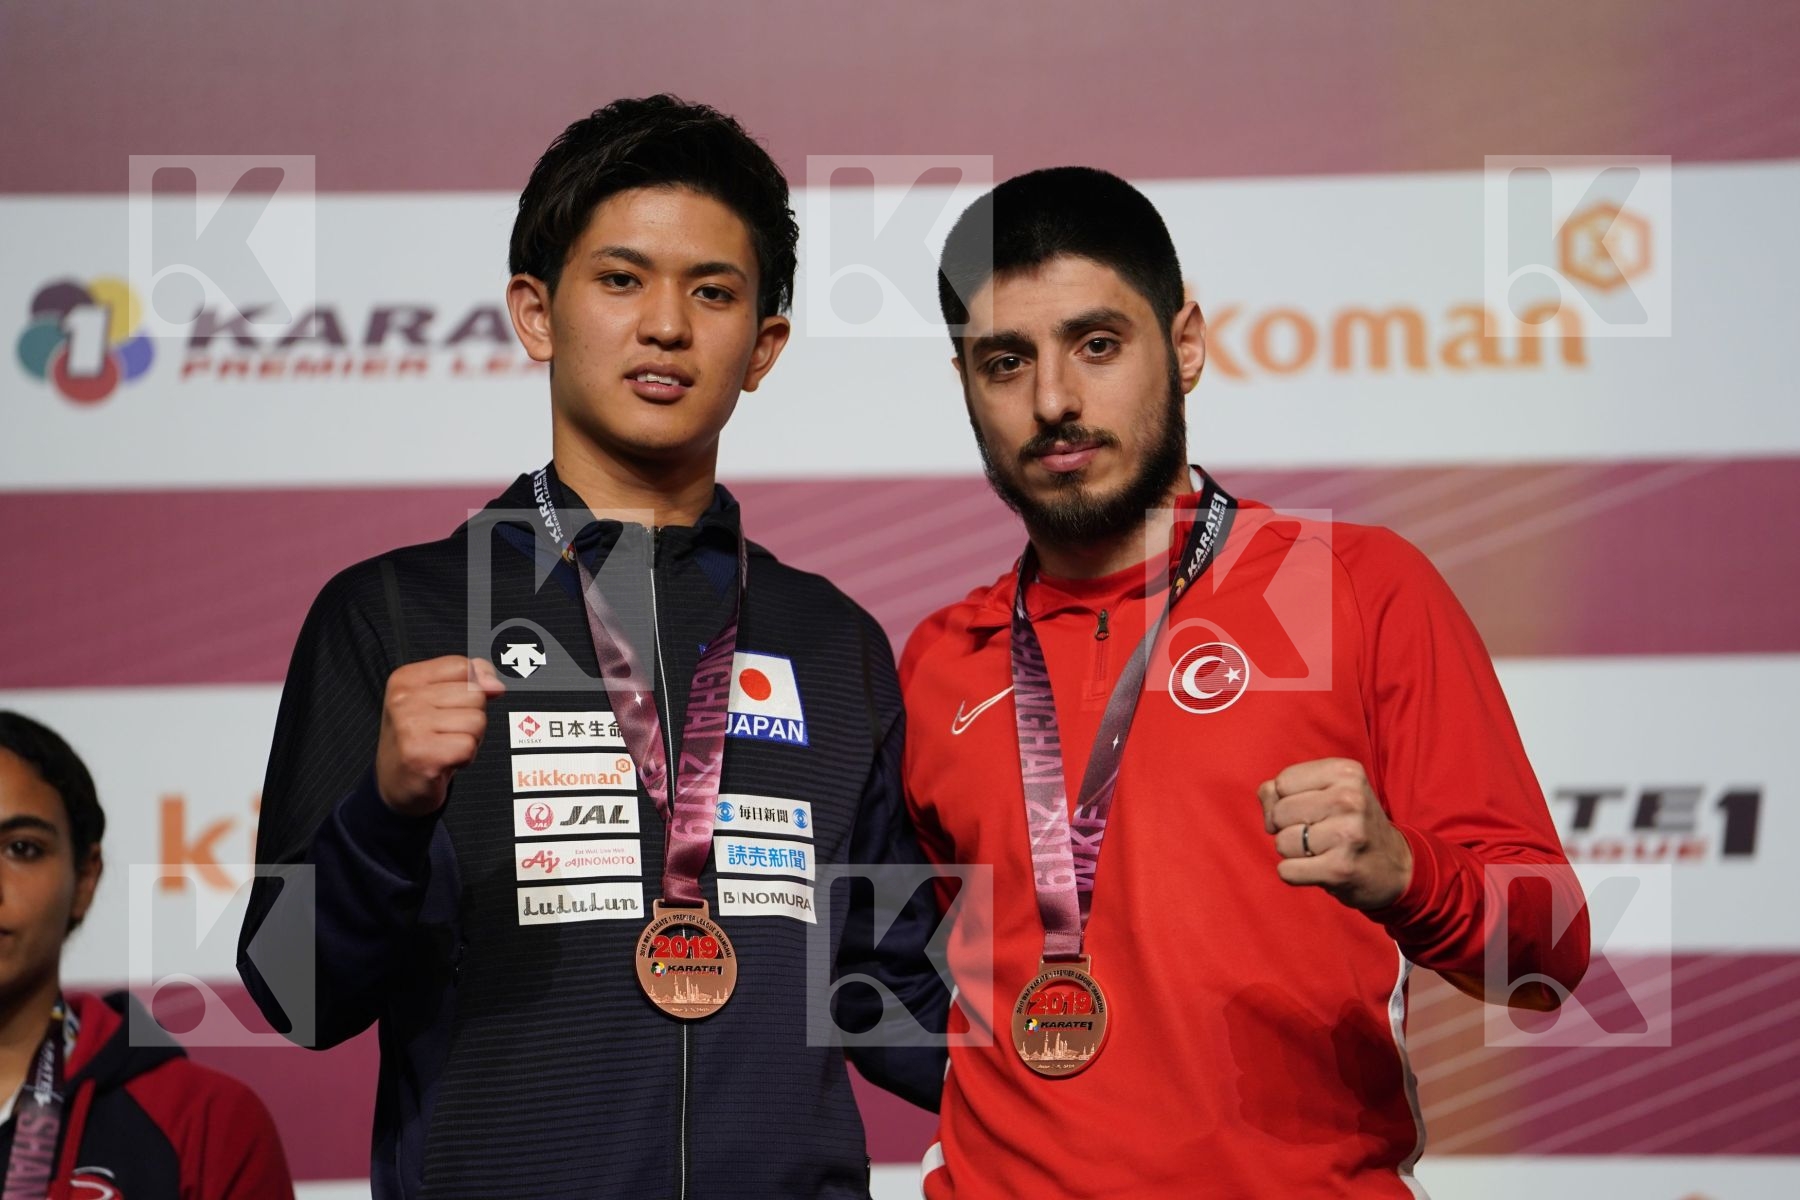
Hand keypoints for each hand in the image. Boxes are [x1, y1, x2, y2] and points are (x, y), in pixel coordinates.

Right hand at [376, 656, 505, 816]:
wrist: (394, 784)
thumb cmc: (420, 739)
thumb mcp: (438, 700)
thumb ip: (470, 681)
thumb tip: (495, 685)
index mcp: (407, 678)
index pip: (463, 666)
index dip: (472, 688)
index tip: (453, 707)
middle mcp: (404, 699)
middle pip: (474, 694)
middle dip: (471, 716)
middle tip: (446, 732)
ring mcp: (410, 726)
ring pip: (477, 721)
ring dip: (470, 739)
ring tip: (445, 745)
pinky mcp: (421, 754)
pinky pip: (469, 746)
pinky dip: (465, 758)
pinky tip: (444, 761)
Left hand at [1255, 758, 1412, 910]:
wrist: (1396, 867)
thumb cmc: (1350, 824)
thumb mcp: (1328, 792)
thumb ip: (1286, 787)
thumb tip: (1265, 794)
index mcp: (1347, 772)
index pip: (1282, 782)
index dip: (1285, 800)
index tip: (1310, 810)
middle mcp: (1350, 799)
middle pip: (1279, 813)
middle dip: (1287, 827)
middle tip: (1318, 834)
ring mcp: (1347, 835)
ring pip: (1281, 842)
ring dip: (1293, 852)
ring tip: (1322, 851)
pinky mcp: (1340, 869)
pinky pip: (1287, 871)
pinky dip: (1295, 873)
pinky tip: (1319, 869)